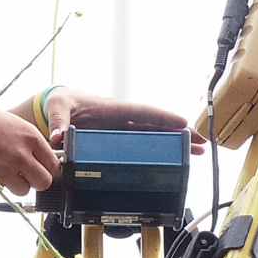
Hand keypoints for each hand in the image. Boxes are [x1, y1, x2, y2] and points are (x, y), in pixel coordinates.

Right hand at [0, 105, 60, 195]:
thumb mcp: (13, 124)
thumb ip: (28, 142)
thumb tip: (41, 159)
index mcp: (30, 137)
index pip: (53, 164)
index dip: (47, 169)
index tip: (41, 170)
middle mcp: (21, 156)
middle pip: (44, 182)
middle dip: (36, 181)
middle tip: (25, 176)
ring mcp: (5, 171)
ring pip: (22, 190)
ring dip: (15, 185)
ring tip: (1, 170)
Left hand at [46, 88, 206, 152]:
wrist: (57, 105)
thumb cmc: (60, 101)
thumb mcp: (58, 108)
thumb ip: (59, 122)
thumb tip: (59, 137)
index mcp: (113, 108)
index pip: (143, 112)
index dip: (163, 118)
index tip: (182, 124)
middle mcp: (123, 117)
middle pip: (157, 125)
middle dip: (180, 132)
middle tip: (201, 142)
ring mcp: (123, 127)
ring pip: (155, 134)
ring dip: (176, 142)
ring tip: (198, 150)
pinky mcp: (119, 136)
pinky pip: (144, 141)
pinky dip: (161, 147)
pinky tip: (175, 156)